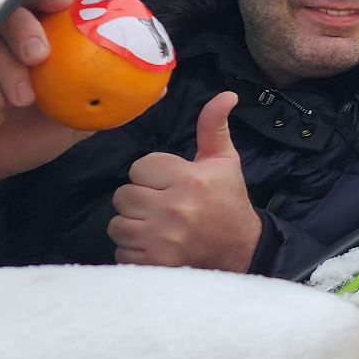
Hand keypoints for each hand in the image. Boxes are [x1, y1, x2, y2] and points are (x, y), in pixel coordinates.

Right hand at [0, 0, 90, 224]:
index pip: (34, 2)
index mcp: (28, 42)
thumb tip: (158, 87)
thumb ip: (108, 100)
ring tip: (23, 99)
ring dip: (4, 68)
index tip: (64, 3)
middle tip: (40, 54)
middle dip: (24, 26)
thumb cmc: (20, 135)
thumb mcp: (71, 120)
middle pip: (3, 12)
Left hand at [108, 93, 259, 271]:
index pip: (139, 167)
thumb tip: (226, 94)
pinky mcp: (154, 263)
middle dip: (139, 199)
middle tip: (160, 204)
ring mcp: (162, 239)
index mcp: (189, 179)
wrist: (240, 250)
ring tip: (154, 224)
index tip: (170, 183)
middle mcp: (174, 208)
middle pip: (123, 195)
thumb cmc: (228, 200)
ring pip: (117, 224)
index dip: (152, 174)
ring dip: (132, 225)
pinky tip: (154, 244)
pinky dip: (133, 250)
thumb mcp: (224, 161)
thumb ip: (214, 126)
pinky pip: (121, 251)